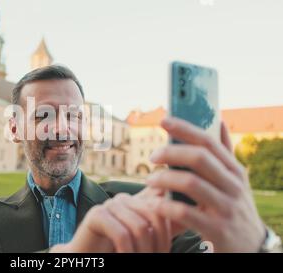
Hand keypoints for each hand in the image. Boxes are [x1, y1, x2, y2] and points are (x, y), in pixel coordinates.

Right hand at [50, 187, 173, 252]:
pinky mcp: (96, 215)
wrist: (85, 256)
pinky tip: (124, 258)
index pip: (164, 210)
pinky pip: (121, 234)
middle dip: (158, 245)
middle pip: (155, 217)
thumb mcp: (143, 239)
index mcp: (138, 201)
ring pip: (140, 228)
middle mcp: (126, 199)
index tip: (163, 254)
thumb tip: (189, 218)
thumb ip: (162, 227)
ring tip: (138, 262)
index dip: (167, 235)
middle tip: (154, 260)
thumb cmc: (116, 250)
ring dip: (142, 253)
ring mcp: (110, 204)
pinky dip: (127, 253)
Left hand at [146, 117, 265, 251]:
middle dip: (171, 153)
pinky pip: (185, 212)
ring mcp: (226, 207)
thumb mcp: (235, 180)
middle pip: (199, 158)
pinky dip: (166, 206)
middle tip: (152, 156)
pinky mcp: (216, 229)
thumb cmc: (234, 207)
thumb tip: (220, 120)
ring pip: (190, 183)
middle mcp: (233, 186)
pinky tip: (156, 204)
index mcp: (234, 170)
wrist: (251, 247)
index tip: (163, 120)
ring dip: (164, 179)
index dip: (185, 128)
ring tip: (150, 181)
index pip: (209, 142)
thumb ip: (224, 153)